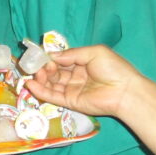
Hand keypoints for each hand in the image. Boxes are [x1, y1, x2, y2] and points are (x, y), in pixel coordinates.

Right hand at [25, 45, 140, 118]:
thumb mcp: (94, 52)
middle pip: (54, 72)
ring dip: (40, 79)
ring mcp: (72, 90)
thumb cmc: (113, 68)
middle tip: (37, 66)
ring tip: (34, 75)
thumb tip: (51, 56)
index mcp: (82, 63)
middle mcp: (75, 76)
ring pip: (51, 84)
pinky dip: (40, 91)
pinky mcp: (70, 102)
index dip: (50, 58)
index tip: (39, 55)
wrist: (124, 91)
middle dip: (43, 68)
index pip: (61, 60)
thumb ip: (72, 54)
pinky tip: (31, 85)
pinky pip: (52, 96)